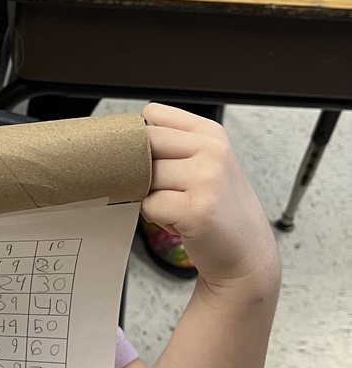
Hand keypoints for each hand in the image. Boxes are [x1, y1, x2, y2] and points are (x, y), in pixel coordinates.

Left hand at [142, 104, 278, 291]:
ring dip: (149, 196)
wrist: (246, 251)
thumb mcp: (203, 164)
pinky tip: (179, 221)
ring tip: (175, 206)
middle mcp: (212, 150)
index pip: (152, 116)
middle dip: (138, 169)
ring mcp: (206, 178)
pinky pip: (149, 204)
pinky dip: (155, 216)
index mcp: (210, 133)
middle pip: (143, 145)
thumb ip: (169, 144)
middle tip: (157, 188)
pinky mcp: (196, 209)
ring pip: (143, 176)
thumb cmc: (216, 208)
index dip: (134, 139)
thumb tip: (122, 138)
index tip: (136, 154)